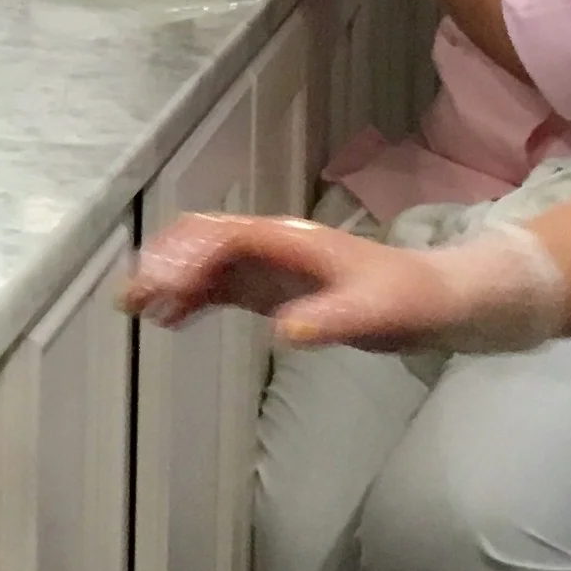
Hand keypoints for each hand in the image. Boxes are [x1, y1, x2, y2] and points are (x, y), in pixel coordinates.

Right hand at [126, 213, 564, 353]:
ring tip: (133, 306)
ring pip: (203, 262)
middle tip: (130, 297)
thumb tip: (282, 332)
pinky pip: (218, 286)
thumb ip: (333, 320)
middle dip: (163, 262)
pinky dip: (189, 298)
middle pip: (202, 241)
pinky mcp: (270, 288)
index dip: (188, 256)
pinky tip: (168, 320)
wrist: (440, 301)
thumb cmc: (410, 299)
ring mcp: (267, 265)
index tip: (160, 284)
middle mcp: (269, 245)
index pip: (224, 237)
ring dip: (168, 278)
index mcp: (288, 239)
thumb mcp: (380, 313)